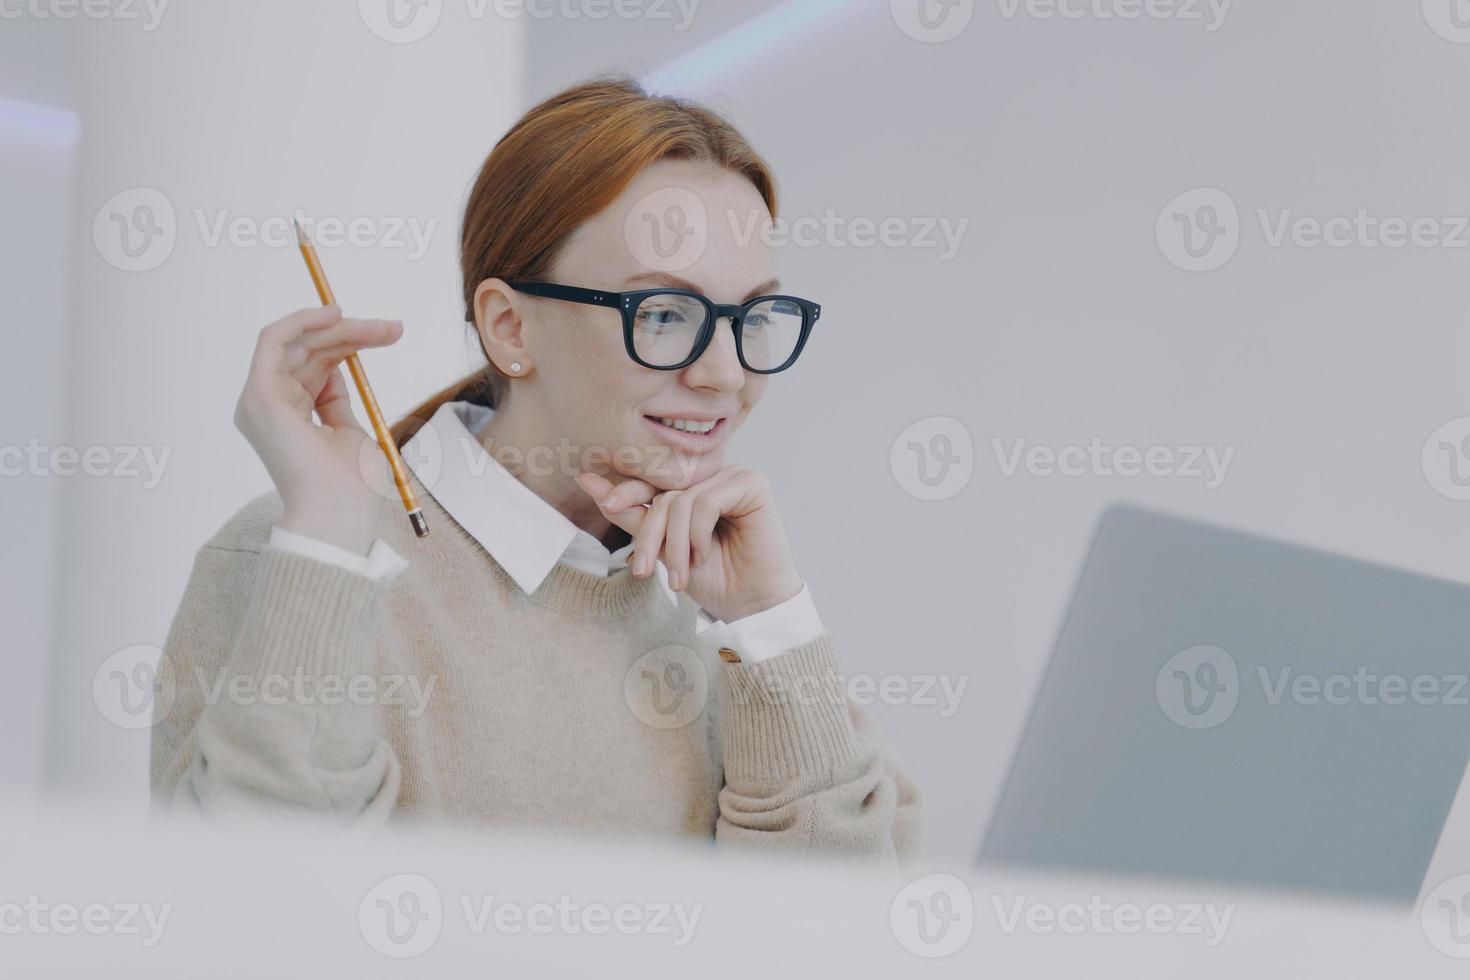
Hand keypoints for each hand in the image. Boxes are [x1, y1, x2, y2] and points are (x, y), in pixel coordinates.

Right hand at [233, 305, 403, 553]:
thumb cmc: (349, 484)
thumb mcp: (348, 432)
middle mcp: (267, 405)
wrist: (339, 511)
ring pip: (299, 341)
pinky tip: (334, 314)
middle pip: (307, 351)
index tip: (387, 334)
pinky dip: (302, 320)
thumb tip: (340, 368)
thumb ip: (335, 402)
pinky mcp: (260, 394)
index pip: (314, 366)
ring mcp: (259, 399)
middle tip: (393, 328)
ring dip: (342, 328)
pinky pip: (273, 338)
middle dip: (352, 333)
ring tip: (381, 328)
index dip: (349, 344)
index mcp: (287, 417)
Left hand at [576, 466, 802, 622]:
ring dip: (675, 545)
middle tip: (639, 569)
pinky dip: (698, 535)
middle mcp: (712, 477)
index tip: (599, 498)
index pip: (652, 482)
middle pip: (664, 494)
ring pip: (682, 501)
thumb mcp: (662, 548)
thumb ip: (631, 515)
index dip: (625, 492)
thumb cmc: (711, 578)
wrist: (748, 604)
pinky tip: (704, 556)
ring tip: (679, 576)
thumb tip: (587, 481)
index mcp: (692, 487)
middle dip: (649, 535)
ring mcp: (733, 477)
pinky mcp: (753, 484)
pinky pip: (706, 502)